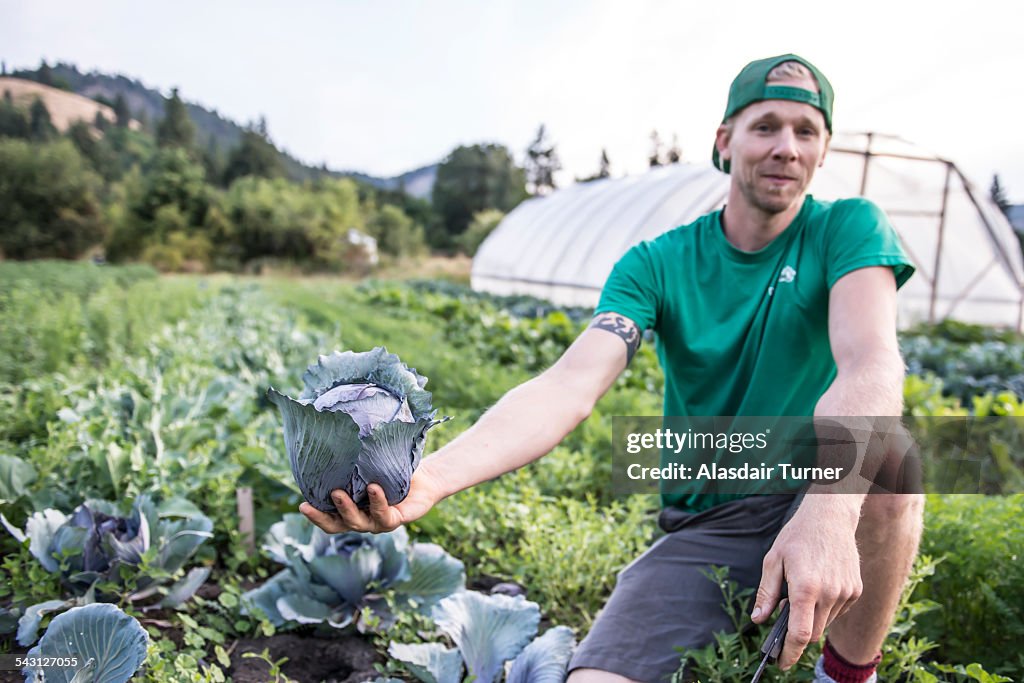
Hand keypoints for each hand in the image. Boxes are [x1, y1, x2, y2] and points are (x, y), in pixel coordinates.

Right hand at [299, 466, 444, 533]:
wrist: (425, 478)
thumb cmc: (394, 471)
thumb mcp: (371, 465)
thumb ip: (355, 459)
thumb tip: (334, 432)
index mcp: (353, 510)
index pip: (329, 518)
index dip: (315, 515)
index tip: (302, 505)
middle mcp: (363, 519)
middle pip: (338, 526)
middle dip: (322, 517)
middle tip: (308, 505)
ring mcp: (378, 522)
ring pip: (358, 522)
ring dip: (346, 509)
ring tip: (338, 493)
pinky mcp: (396, 520)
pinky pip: (383, 514)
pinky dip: (377, 500)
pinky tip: (373, 487)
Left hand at [751, 497, 862, 668]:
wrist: (830, 517)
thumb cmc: (798, 536)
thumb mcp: (773, 561)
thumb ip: (766, 593)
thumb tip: (758, 619)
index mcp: (806, 588)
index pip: (799, 634)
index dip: (789, 653)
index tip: (781, 663)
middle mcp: (830, 594)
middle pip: (811, 633)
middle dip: (797, 633)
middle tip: (785, 611)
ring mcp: (846, 593)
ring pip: (824, 623)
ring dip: (811, 618)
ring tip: (801, 591)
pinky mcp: (855, 590)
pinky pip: (837, 612)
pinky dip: (825, 608)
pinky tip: (818, 586)